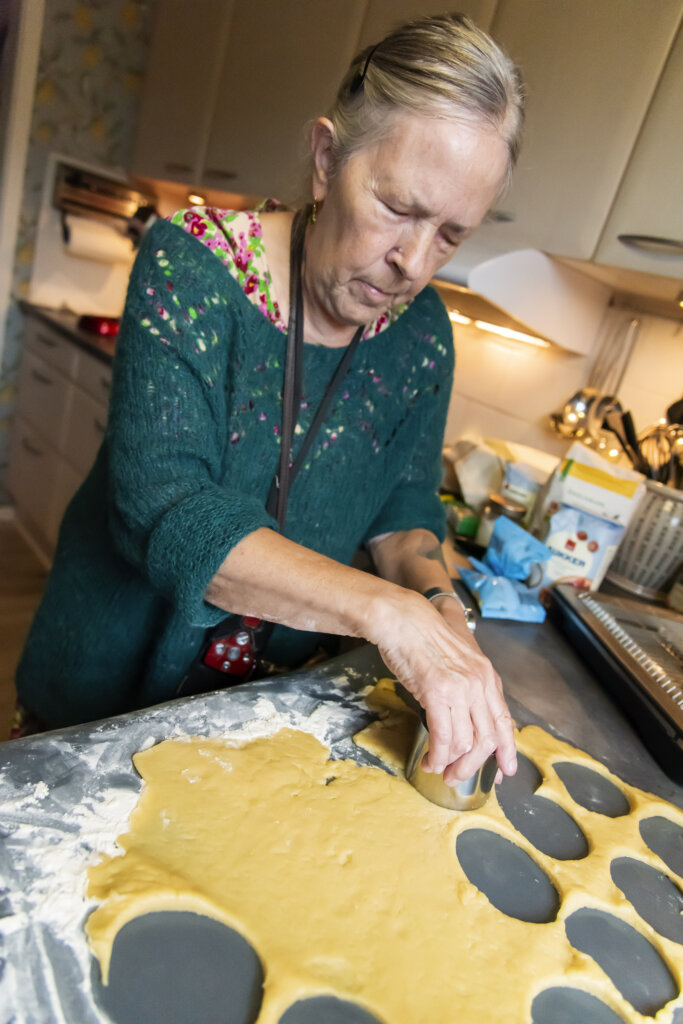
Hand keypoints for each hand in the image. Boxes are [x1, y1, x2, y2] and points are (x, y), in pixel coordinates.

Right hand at [370, 592, 516, 783]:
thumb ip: (468, 687)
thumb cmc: (425, 639)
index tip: (505, 770)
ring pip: (465, 742)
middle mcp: (479, 683)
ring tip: (440, 769)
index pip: (504, 720)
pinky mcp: (436, 692)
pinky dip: (438, 755)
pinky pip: (443, 736)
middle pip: (487, 738)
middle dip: (475, 765)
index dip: (506, 749)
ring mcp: (459, 688)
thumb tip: (467, 719)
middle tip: (460, 778)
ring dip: (453, 764)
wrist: (404, 620)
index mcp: (487, 676)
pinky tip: (431, 760)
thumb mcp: (458, 661)